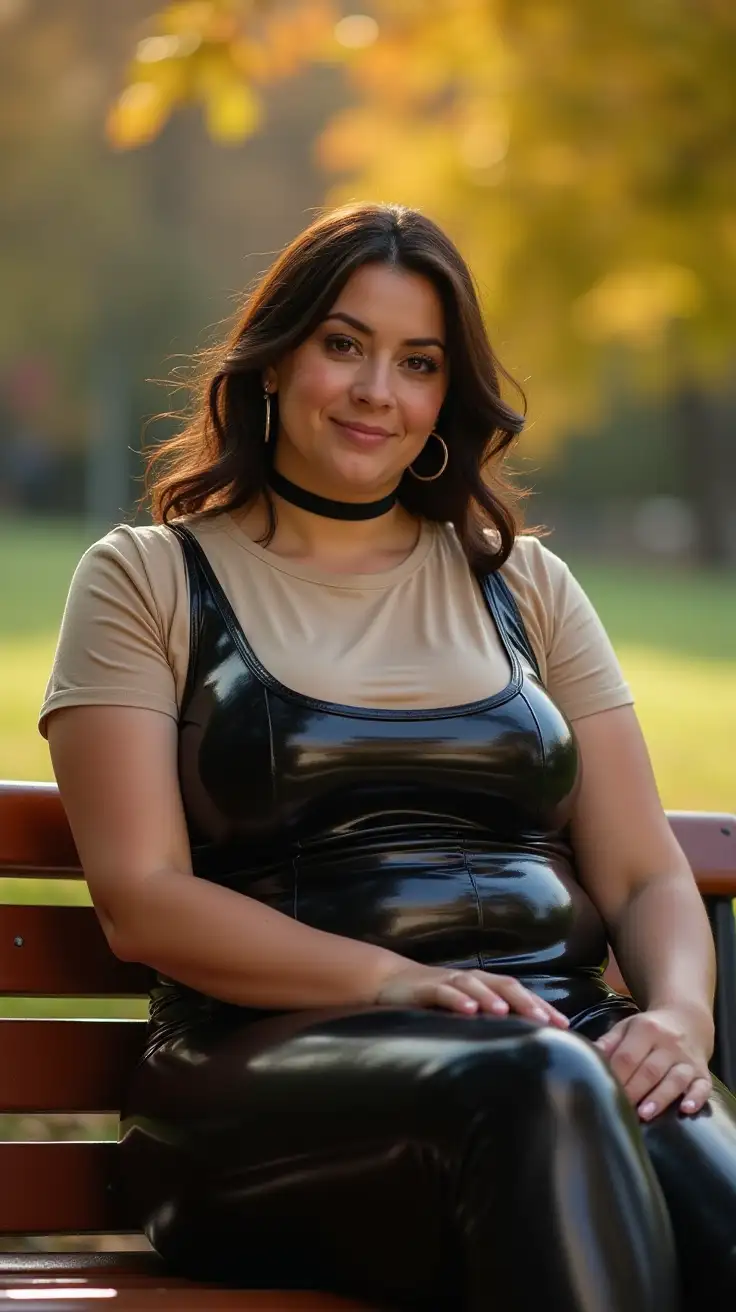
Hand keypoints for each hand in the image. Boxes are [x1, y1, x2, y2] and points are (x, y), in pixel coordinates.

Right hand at [375, 964, 569, 1027]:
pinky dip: (457, 998)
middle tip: (546, 1021)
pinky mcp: (425, 987)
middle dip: (527, 1001)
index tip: (566, 1027)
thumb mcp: (465, 1013)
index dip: (543, 1007)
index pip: (520, 994)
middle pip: (505, 985)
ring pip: (475, 984)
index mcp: (485, 987)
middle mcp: (472, 981)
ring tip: (507, 1012)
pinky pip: (443, 991)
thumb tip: (519, 1053)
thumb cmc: (435, 1003)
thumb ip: (488, 1026)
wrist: (390, 983)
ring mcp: (449, 981)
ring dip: (491, 997)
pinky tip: (468, 1010)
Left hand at [594, 1005, 712, 1120]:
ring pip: (675, 1079)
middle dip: (634, 1091)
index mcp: (646, 1029)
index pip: (628, 1056)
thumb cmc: (649, 1029)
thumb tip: (585, 1056)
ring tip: (644, 1114)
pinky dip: (696, 1098)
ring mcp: (687, 1059)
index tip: (604, 1092)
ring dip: (660, 1098)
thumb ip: (608, 1043)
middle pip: (649, 1070)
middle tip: (620, 1110)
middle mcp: (669, 1043)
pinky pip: (703, 1086)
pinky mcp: (703, 1073)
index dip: (616, 1076)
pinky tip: (686, 1109)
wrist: (686, 1019)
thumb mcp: (626, 1027)